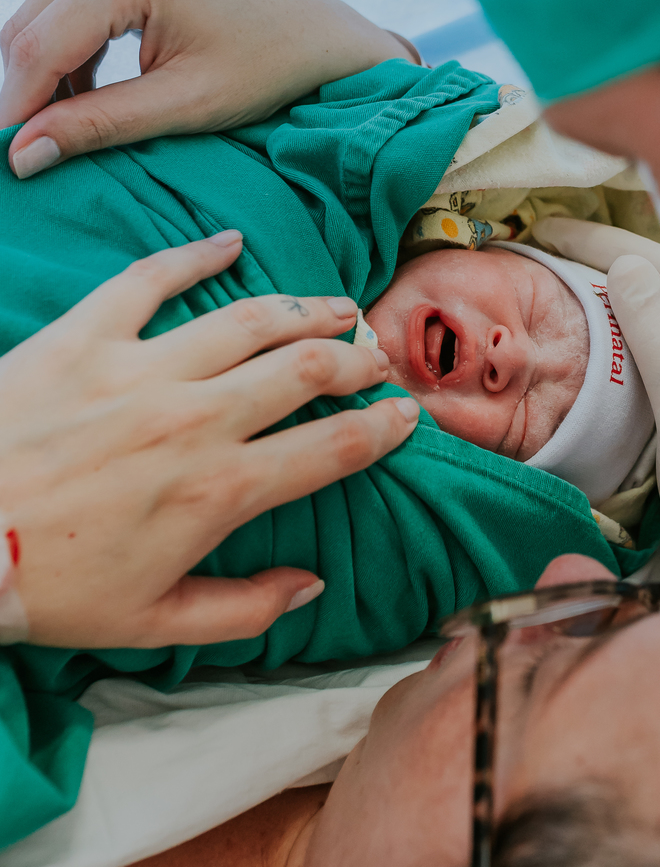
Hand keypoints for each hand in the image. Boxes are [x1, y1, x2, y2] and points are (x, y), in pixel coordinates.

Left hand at [0, 232, 417, 647]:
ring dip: (303, 308)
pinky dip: (195, 256)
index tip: (406, 417)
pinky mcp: (83, 337)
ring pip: (248, 318)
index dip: (382, 429)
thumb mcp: (152, 623)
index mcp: (220, 491)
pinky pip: (150, 279)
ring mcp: (140, 369)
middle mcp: (195, 419)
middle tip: (377, 357)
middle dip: (356, 360)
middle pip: (306, 370)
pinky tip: (229, 243)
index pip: (332, 448)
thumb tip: (310, 585)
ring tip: (334, 306)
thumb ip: (244, 608)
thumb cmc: (46, 588)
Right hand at [1, 0, 415, 177]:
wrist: (316, 31)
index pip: (37, 49)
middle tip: (30, 158)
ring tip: (64, 136)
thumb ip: (99, 125)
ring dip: (44, 79)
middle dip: (27, 96)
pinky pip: (64, 9)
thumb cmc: (267, 69)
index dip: (15, 110)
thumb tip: (22, 155)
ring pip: (39, 20)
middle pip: (27, 30)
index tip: (8, 164)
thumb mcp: (184, 106)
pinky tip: (87, 102)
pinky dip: (66, 58)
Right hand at [534, 218, 659, 580]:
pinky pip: (658, 388)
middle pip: (659, 306)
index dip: (603, 243)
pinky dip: (617, 364)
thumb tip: (625, 266)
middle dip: (597, 270)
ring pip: (656, 348)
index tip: (540, 224)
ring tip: (541, 297)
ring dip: (603, 316)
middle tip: (527, 252)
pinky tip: (584, 371)